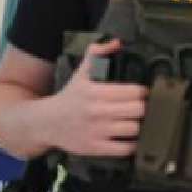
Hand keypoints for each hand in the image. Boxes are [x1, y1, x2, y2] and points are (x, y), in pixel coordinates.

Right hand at [47, 39, 146, 156]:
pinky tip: (131, 137)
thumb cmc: (69, 97)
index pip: (134, 91)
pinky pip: (125, 148)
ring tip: (139, 122)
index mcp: (95, 91)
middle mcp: (97, 111)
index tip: (144, 94)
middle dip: (145, 108)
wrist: (45, 123)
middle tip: (144, 108)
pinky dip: (133, 144)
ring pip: (135, 129)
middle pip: (139, 110)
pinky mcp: (95, 148)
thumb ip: (97, 54)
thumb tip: (116, 42)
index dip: (144, 92)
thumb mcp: (81, 73)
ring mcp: (97, 131)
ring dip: (141, 126)